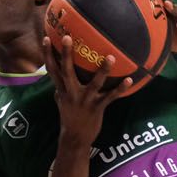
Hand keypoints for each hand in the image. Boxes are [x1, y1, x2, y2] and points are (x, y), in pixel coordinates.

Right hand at [48, 29, 126, 145]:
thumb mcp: (61, 102)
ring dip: (103, 70)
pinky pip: (110, 97)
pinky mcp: (97, 108)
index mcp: (62, 90)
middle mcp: (71, 93)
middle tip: (67, 37)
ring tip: (111, 57)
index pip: (51, 70)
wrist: (75, 138)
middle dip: (66, 54)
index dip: (47, 54)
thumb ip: (60, 90)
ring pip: (94, 83)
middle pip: (67, 71)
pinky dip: (120, 89)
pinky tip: (130, 80)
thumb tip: (57, 82)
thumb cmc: (69, 118)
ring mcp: (85, 101)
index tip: (46, 38)